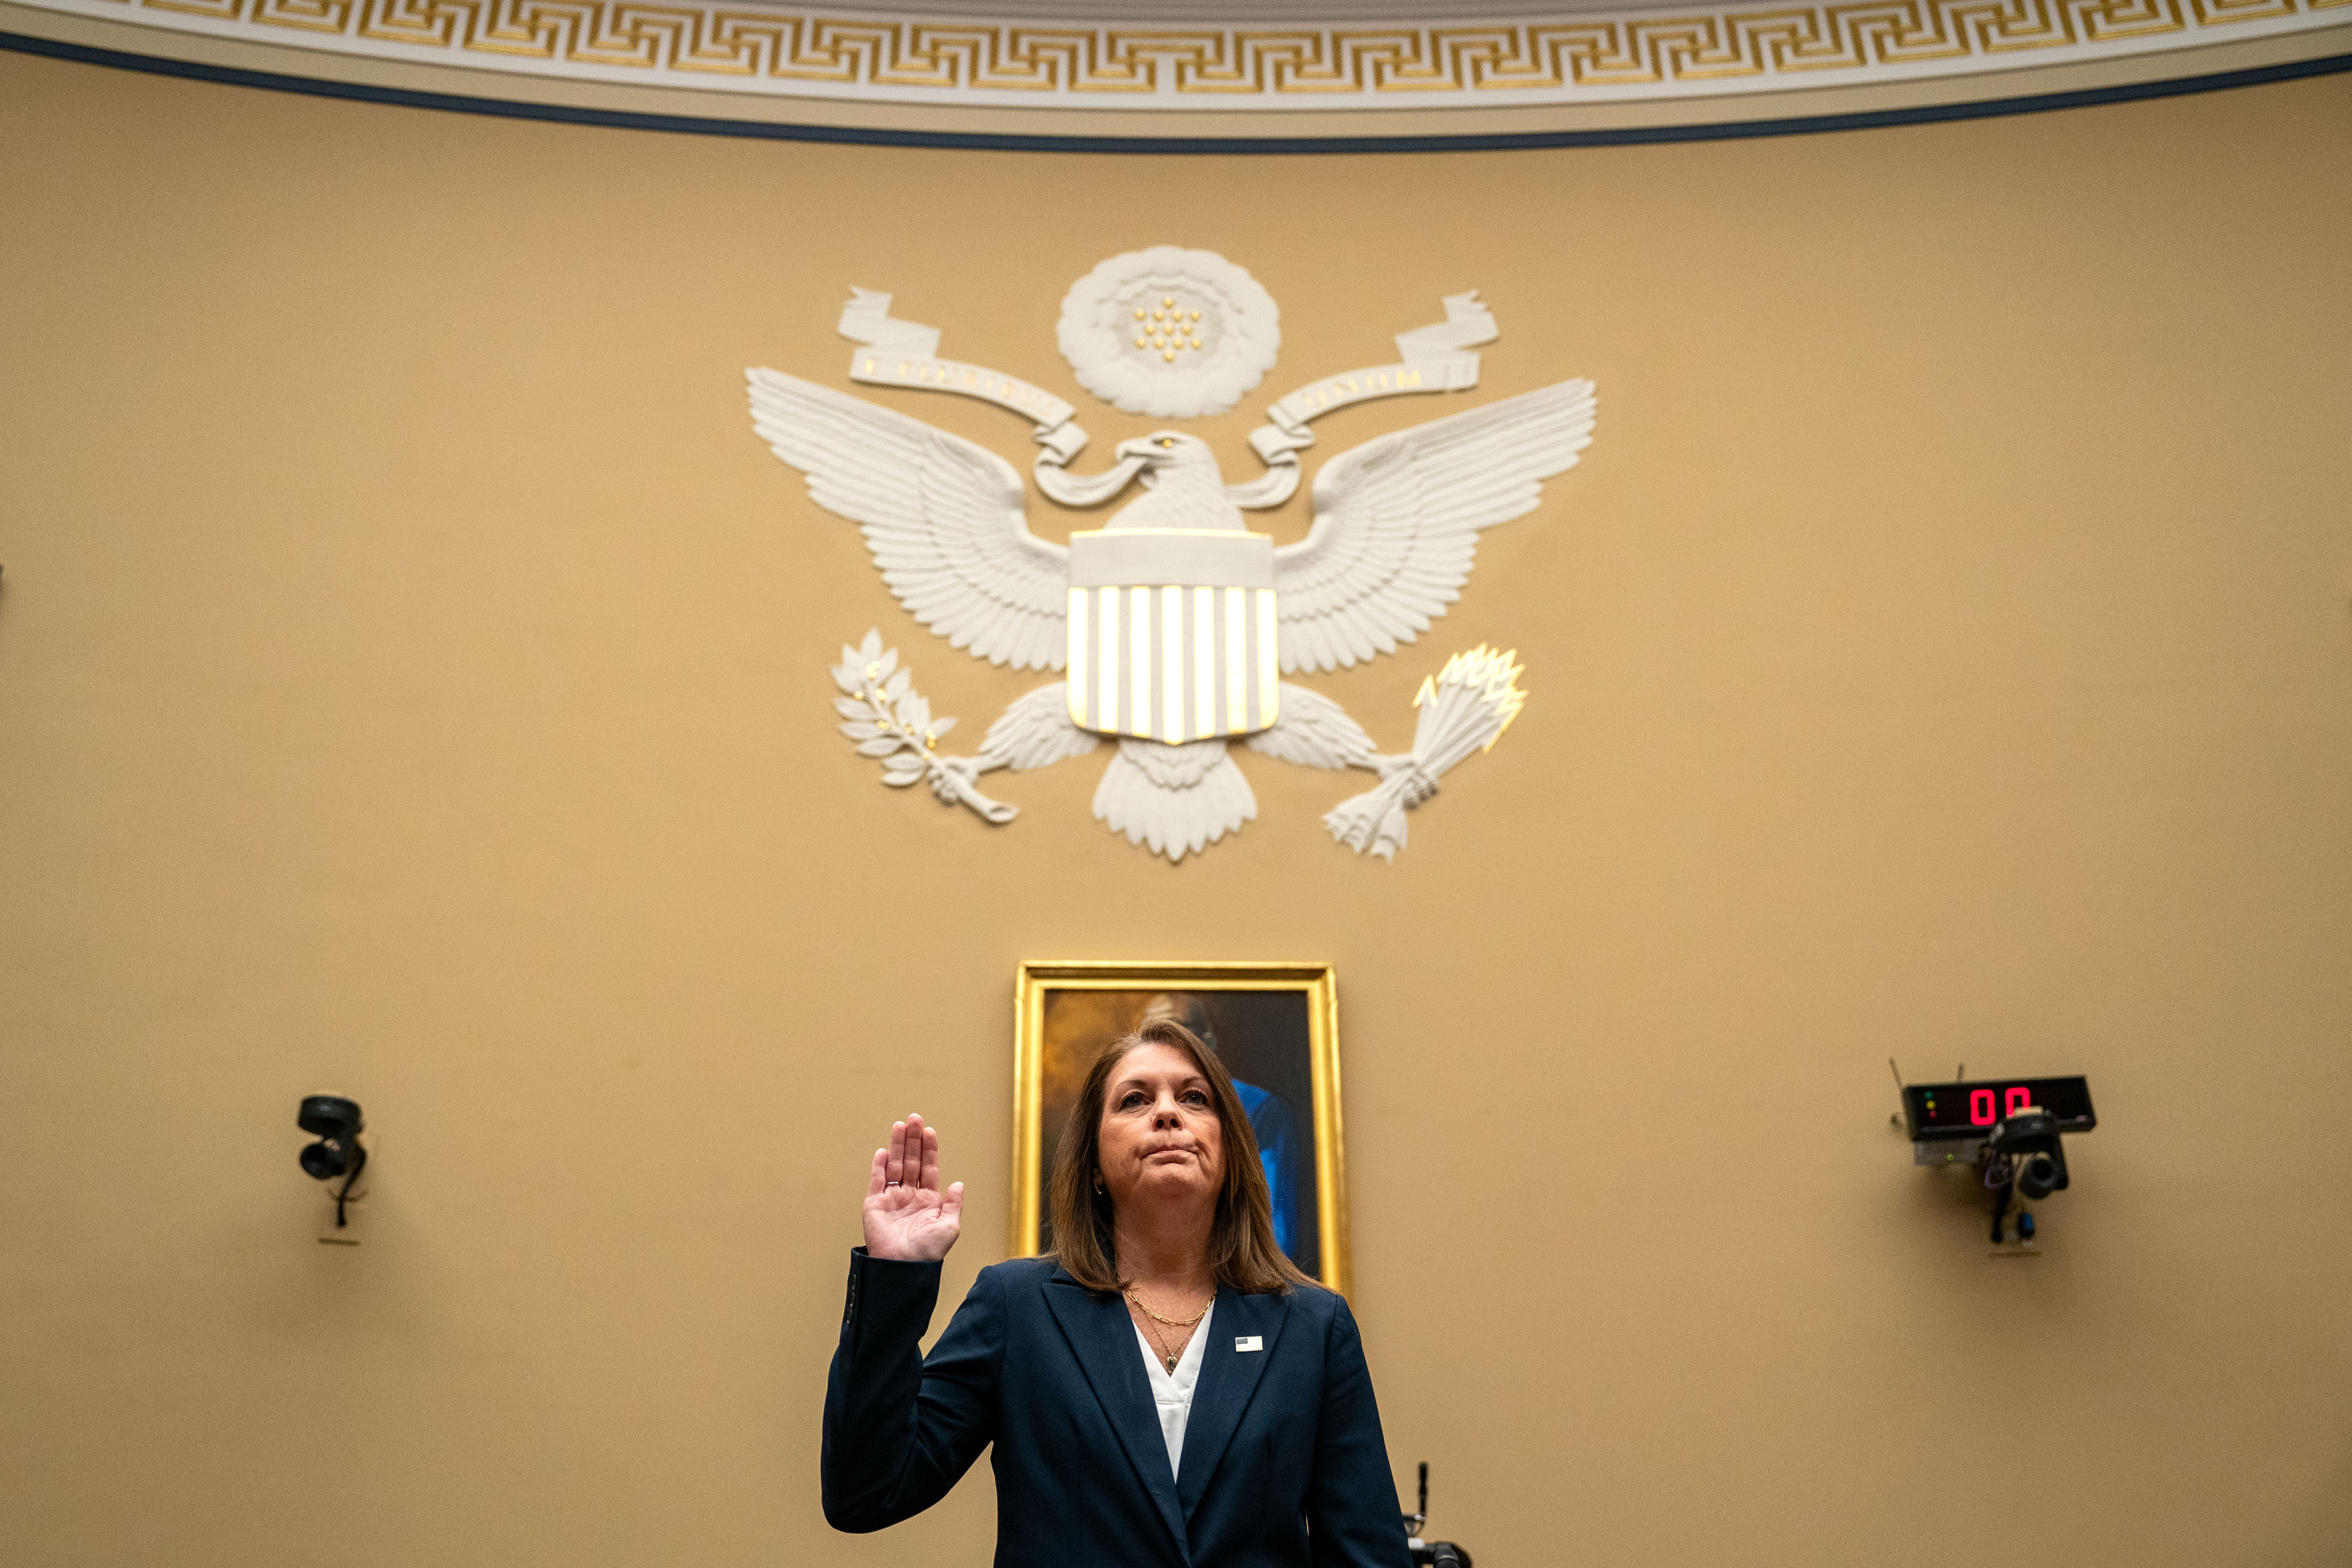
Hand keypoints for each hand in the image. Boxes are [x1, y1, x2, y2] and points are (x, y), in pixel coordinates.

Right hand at [863, 1112, 963, 1262]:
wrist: (903, 1269)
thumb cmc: (927, 1253)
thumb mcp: (949, 1228)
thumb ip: (953, 1205)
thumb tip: (958, 1184)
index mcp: (928, 1201)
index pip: (929, 1168)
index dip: (929, 1150)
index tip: (929, 1131)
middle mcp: (909, 1197)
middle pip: (911, 1161)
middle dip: (913, 1140)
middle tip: (914, 1119)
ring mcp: (891, 1200)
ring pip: (895, 1166)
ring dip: (897, 1146)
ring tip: (900, 1126)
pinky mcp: (874, 1205)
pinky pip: (877, 1181)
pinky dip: (879, 1166)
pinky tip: (884, 1150)